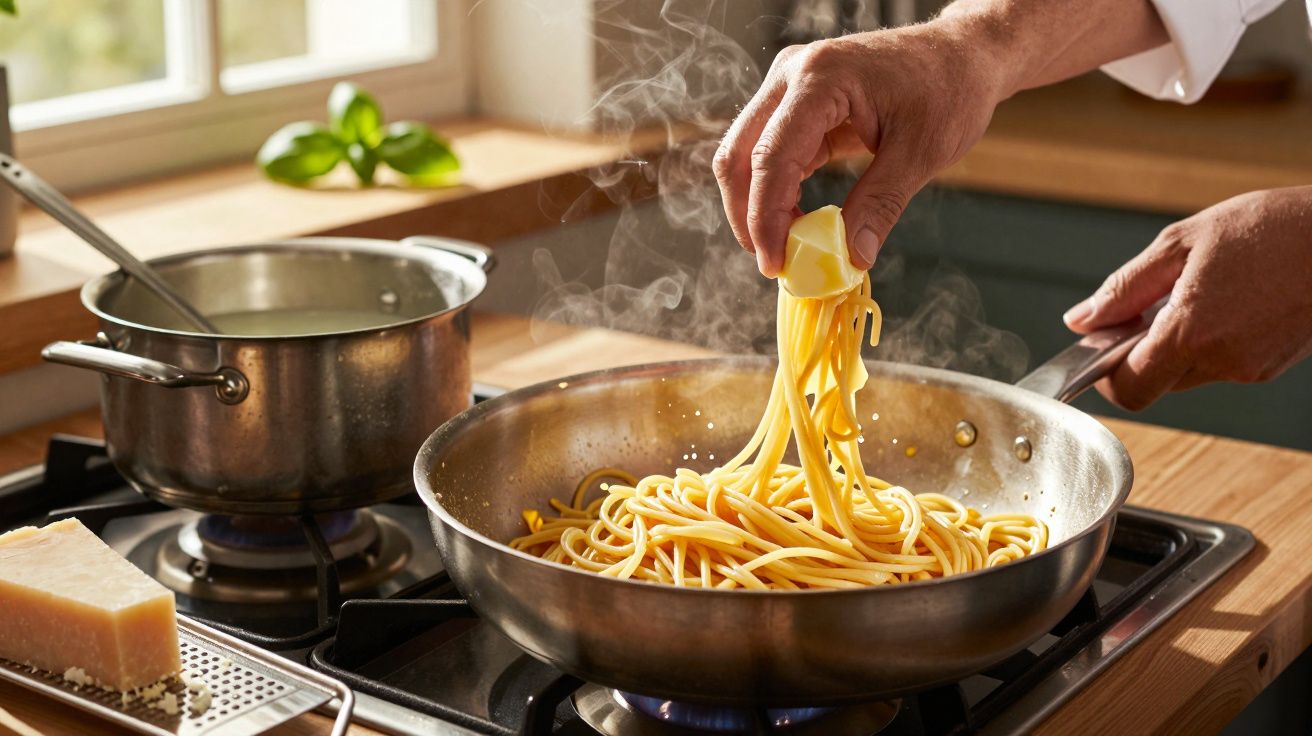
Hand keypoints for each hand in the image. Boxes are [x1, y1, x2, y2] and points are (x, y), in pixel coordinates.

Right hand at [712, 20, 1007, 276]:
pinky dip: (776, 192)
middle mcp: (792, 74)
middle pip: (738, 154)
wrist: (963, 55)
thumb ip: (880, 204)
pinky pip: (769, 153)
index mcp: (821, 78)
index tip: (774, 262)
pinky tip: (799, 222)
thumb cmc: (950, 88)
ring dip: (758, 205)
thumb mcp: (921, 152)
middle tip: (773, 262)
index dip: (765, 217)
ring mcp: (789, 86)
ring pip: (744, 155)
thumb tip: (851, 256)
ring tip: (790, 247)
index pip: (771, 156)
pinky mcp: (796, 104)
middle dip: (747, 214)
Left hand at [1063, 186, 1311, 409]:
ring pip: (1188, 374)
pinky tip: (1228, 301)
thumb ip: (1125, 287)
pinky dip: (1210, 341)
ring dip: (1178, 344)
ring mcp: (1251, 368)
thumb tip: (1082, 318)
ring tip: (1199, 293)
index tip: (1101, 346)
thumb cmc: (1274, 228)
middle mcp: (1223, 362)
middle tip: (1148, 307)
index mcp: (1192, 333)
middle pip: (1156, 382)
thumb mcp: (1182, 242)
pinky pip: (1222, 365)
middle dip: (1141, 352)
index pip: (1128, 389)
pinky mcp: (1271, 366)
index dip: (1105, 374)